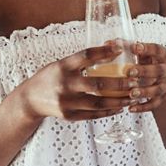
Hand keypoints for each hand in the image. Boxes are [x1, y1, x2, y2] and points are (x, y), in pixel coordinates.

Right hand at [18, 43, 139, 121]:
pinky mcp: (68, 115)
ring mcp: (66, 101)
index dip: (105, 52)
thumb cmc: (49, 78)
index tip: (121, 50)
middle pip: (98, 84)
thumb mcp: (61, 64)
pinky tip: (118, 108)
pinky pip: (93, 114)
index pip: (86, 56)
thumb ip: (81, 61)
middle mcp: (64, 83)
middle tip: (135, 81)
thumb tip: (111, 53)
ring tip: (132, 97)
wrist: (30, 99)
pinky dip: (108, 111)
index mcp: (62, 66)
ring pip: (99, 103)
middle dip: (120, 84)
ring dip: (119, 101)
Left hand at [123, 41, 165, 113]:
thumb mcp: (140, 54)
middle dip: (145, 71)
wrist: (159, 83)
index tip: (134, 47)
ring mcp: (164, 85)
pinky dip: (143, 107)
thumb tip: (108, 43)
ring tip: (130, 93)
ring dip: (144, 91)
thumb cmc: (144, 63)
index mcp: (161, 56)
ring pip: (158, 89)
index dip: (148, 48)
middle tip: (129, 72)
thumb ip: (126, 47)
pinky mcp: (161, 99)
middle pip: (159, 70)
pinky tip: (130, 108)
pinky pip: (154, 104)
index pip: (158, 50)